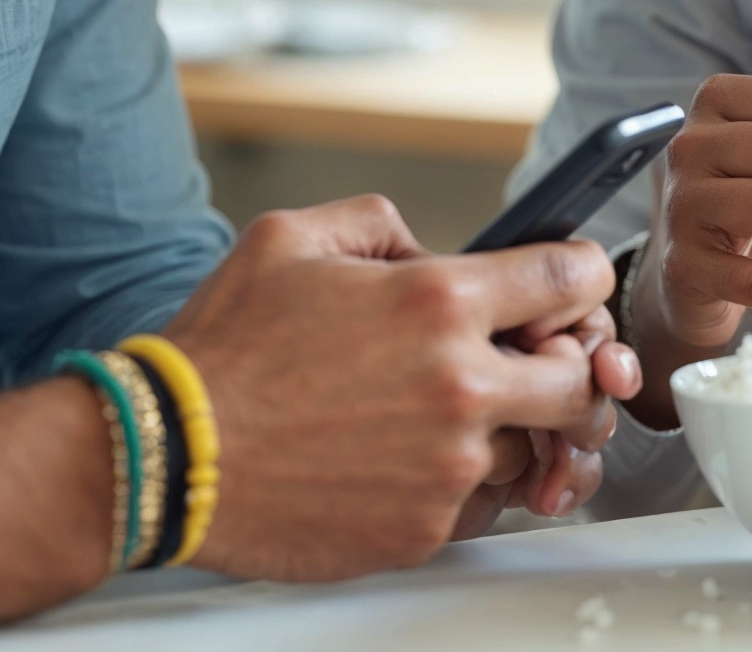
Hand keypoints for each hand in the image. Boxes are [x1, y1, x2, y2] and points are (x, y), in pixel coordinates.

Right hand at [161, 196, 638, 579]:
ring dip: (505, 429)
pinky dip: (457, 484)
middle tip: (525, 361)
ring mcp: (447, 468)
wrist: (169, 456)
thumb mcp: (293, 237)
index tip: (572, 286)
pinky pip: (478, 505)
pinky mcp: (423, 529)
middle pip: (580, 380)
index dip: (582, 277)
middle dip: (564, 365)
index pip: (571, 278)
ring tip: (439, 415)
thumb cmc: (222, 352)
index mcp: (437, 302)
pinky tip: (404, 460)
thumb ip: (380, 223)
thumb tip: (425, 248)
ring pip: (531, 448)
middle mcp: (458, 387)